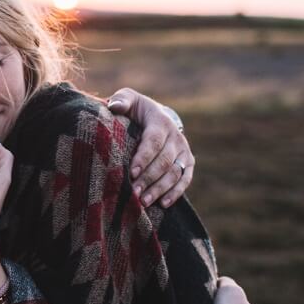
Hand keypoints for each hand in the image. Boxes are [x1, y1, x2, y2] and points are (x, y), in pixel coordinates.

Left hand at [106, 87, 193, 207]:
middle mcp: (176, 137)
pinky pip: (185, 180)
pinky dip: (175, 193)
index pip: (153, 141)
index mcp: (160, 121)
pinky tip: (162, 204)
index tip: (131, 172)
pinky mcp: (188, 163)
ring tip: (144, 202)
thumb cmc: (136, 110)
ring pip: (175, 173)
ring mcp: (184, 151)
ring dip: (160, 189)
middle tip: (134, 193)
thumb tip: (114, 106)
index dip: (144, 158)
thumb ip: (121, 100)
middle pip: (164, 161)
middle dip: (149, 178)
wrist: (156, 116)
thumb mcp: (128, 100)